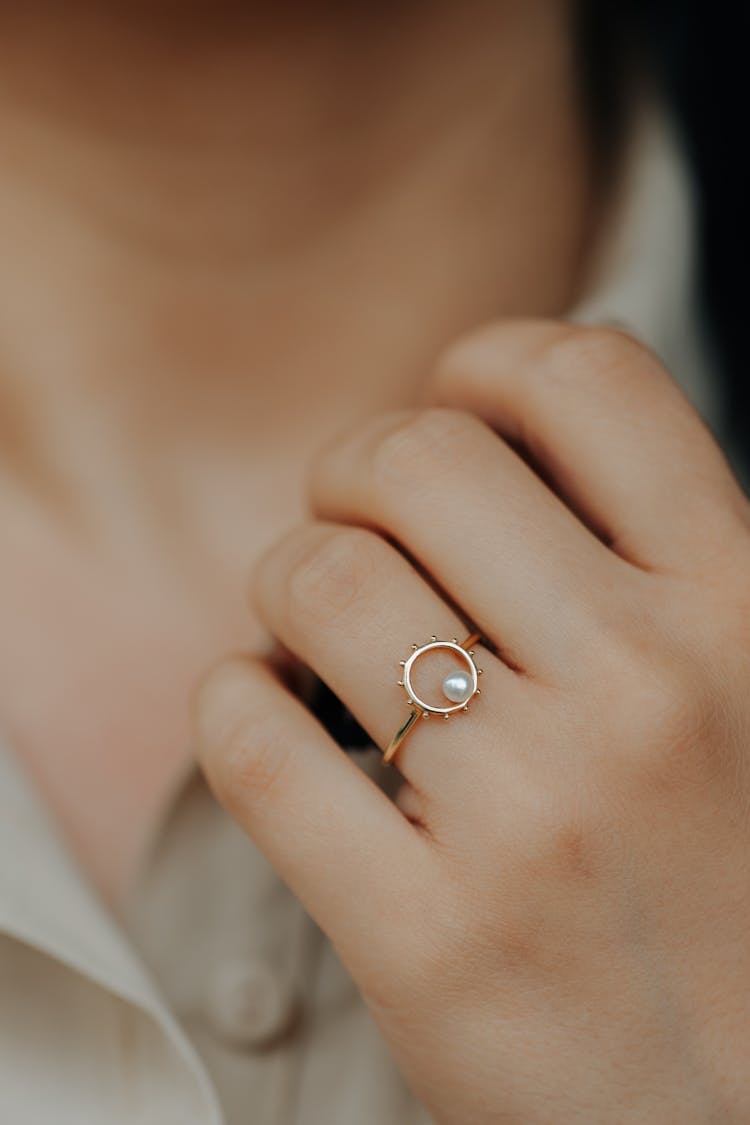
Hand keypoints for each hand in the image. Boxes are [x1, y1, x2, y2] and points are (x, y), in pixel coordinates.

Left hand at [194, 321, 749, 1123]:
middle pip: (414, 458)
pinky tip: (272, 718)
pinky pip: (253, 743)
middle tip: (356, 526)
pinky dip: (233, 703)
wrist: (747, 1121)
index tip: (451, 415)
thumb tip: (513, 433)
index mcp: (741, 612)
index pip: (585, 379)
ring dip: (285, 584)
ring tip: (314, 635)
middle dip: (353, 471)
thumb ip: (662, 563)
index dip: (486, 366)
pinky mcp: (429, 942)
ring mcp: (533, 818)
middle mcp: (648, 692)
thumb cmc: (738, 883)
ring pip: (318, 580)